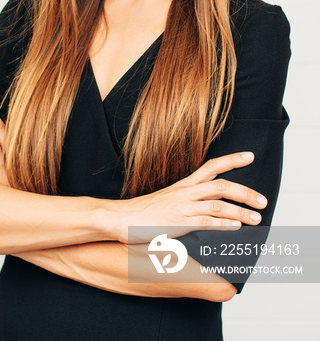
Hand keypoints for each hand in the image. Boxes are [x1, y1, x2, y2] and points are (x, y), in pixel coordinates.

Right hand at [108, 152, 267, 242]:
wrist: (119, 217)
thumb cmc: (141, 212)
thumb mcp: (166, 202)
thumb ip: (185, 203)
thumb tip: (203, 209)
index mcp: (183, 185)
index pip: (211, 166)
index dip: (232, 160)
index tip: (250, 156)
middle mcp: (185, 192)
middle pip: (221, 185)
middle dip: (245, 191)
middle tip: (262, 199)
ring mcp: (182, 207)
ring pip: (218, 205)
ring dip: (240, 211)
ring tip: (256, 217)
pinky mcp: (178, 223)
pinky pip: (206, 222)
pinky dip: (223, 224)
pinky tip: (236, 227)